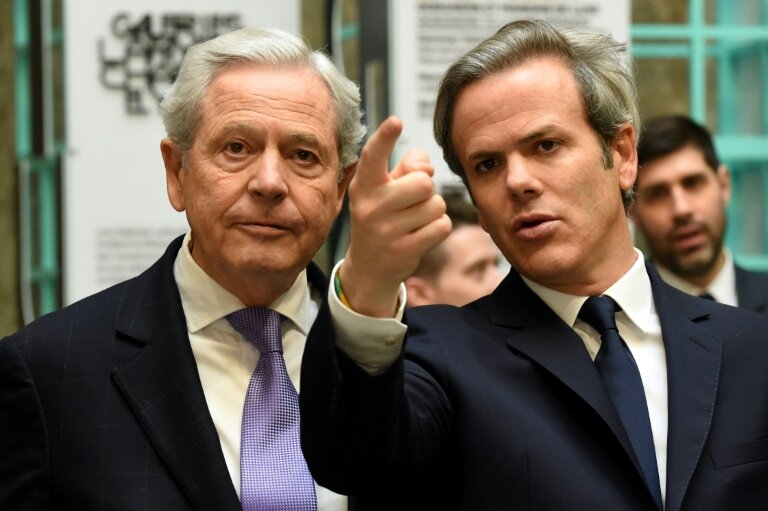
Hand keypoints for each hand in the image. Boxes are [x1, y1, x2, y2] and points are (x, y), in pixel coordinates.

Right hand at [340, 116, 451, 316]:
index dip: (384, 138)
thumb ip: (407, 167)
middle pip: (423, 182)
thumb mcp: (385, 189)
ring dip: (433, 210)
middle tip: (412, 201)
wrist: (370, 268)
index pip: (373, 157)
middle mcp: (370, 206)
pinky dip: (438, 228)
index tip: (395, 121)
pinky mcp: (404, 251)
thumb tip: (426, 165)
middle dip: (426, 189)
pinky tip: (420, 235)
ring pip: (436, 204)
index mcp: (364, 185)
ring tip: (414, 220)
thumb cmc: (383, 216)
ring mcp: (386, 231)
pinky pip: (442, 226)